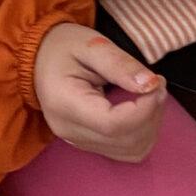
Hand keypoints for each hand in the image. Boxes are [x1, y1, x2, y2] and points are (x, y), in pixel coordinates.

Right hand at [34, 25, 165, 163]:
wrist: (38, 58)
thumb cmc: (62, 47)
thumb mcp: (91, 44)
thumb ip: (121, 64)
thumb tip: (151, 84)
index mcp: (66, 105)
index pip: (114, 125)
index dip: (145, 109)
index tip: (157, 83)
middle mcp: (71, 132)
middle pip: (126, 141)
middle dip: (152, 114)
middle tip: (157, 84)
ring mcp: (79, 142)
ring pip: (132, 151)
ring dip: (151, 125)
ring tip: (149, 95)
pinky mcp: (89, 144)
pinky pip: (126, 151)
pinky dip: (143, 133)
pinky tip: (141, 110)